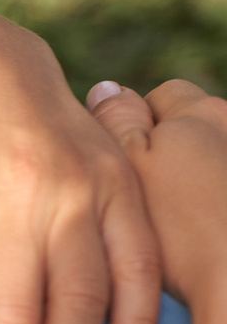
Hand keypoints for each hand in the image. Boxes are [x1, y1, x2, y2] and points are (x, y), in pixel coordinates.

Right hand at [83, 80, 226, 313]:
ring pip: (215, 163)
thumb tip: (109, 87)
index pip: (161, 96)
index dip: (136, 127)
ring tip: (184, 227)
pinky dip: (219, 207)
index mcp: (201, 113)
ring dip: (200, 182)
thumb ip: (117, 122)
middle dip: (172, 154)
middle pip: (194, 129)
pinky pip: (225, 194)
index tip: (123, 166)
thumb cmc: (183, 231)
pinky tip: (210, 237)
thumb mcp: (128, 170)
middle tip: (150, 202)